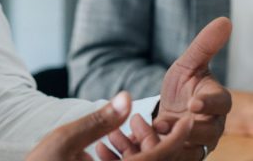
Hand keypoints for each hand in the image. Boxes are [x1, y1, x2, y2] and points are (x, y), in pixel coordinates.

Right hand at [27, 92, 192, 160]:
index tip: (188, 117)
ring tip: (134, 129)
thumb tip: (128, 97)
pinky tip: (111, 146)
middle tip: (156, 119)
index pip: (159, 158)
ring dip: (142, 151)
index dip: (177, 136)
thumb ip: (98, 120)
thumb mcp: (63, 140)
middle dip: (158, 141)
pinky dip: (127, 160)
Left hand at [153, 17, 232, 156]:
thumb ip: (205, 45)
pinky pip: (175, 158)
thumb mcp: (188, 64)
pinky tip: (139, 145)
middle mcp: (214, 126)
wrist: (170, 112)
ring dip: (172, 143)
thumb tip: (225, 20)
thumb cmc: (184, 87)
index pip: (221, 103)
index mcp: (218, 102)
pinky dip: (157, 152)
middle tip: (171, 124)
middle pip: (208, 133)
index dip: (209, 104)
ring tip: (153, 133)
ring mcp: (200, 145)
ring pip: (192, 149)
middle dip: (190, 130)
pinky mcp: (185, 157)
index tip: (195, 104)